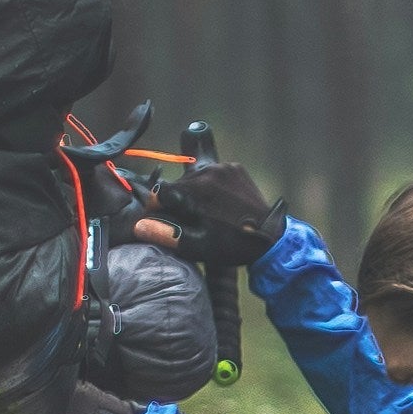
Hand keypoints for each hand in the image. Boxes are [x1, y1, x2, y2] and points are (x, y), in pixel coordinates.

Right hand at [149, 155, 278, 262]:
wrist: (272, 236)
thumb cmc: (233, 244)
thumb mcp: (198, 246)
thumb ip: (167, 235)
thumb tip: (140, 226)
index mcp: (195, 190)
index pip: (161, 191)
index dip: (158, 205)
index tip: (164, 217)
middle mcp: (207, 172)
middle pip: (178, 183)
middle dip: (178, 199)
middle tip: (192, 219)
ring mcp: (223, 167)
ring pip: (195, 176)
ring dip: (195, 191)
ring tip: (208, 211)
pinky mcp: (235, 167)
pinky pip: (213, 173)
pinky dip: (211, 185)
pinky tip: (219, 202)